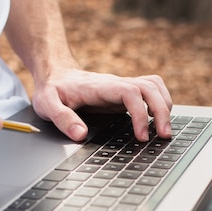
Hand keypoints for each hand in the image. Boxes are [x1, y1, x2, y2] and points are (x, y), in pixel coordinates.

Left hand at [31, 68, 172, 141]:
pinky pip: (150, 91)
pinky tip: (157, 121)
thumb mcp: (46, 104)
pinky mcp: (124, 93)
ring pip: (154, 86)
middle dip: (162, 111)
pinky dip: (160, 103)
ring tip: (164, 130)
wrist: (55, 74)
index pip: (130, 92)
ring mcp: (122, 87)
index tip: (141, 135)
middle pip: (149, 87)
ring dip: (164, 106)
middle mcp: (115, 84)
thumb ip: (62, 118)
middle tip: (164, 136)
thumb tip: (80, 135)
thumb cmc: (53, 90)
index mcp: (99, 87)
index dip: (140, 113)